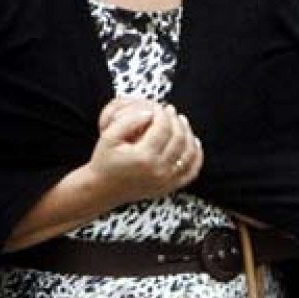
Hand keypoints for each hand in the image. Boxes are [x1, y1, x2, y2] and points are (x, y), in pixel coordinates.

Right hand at [86, 103, 202, 207]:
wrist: (102, 189)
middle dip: (176, 120)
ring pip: (189, 153)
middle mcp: (158, 171)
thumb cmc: (104, 162)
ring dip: (188, 134)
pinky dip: (196, 155)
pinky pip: (191, 171)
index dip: (163, 113)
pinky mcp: (169, 187)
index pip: (163, 128)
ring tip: (181, 122)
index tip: (158, 107)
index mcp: (143, 157)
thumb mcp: (108, 137)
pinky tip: (193, 142)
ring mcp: (166, 181)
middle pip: (178, 138)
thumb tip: (150, 112)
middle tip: (169, 111)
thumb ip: (128, 121)